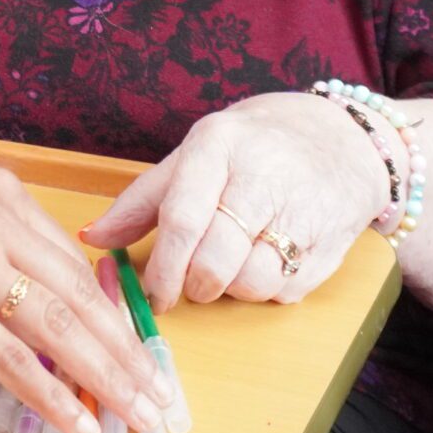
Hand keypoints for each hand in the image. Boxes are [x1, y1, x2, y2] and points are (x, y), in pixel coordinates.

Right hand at [0, 168, 172, 432]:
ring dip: (105, 376)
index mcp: (1, 194)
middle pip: (77, 295)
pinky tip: (78, 420)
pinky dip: (53, 394)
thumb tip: (61, 313)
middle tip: (155, 391)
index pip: (73, 263)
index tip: (136, 354)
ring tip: (134, 411)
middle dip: (124, 350)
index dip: (110, 316)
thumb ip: (3, 253)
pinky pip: (12, 359)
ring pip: (56, 328)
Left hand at [80, 92, 391, 308]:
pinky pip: (285, 291)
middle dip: (194, 285)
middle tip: (190, 282)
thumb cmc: (254, 147)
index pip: (182, 219)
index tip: (154, 293)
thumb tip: (91, 237)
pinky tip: (266, 259)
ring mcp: (302, 210)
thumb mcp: (196, 154)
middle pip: (215, 260)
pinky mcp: (331, 244)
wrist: (341, 139)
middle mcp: (261, 175)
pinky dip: (267, 289)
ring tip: (231, 263)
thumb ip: (144, 199)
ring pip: (251, 283)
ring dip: (232, 289)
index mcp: (218, 145)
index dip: (162, 268)